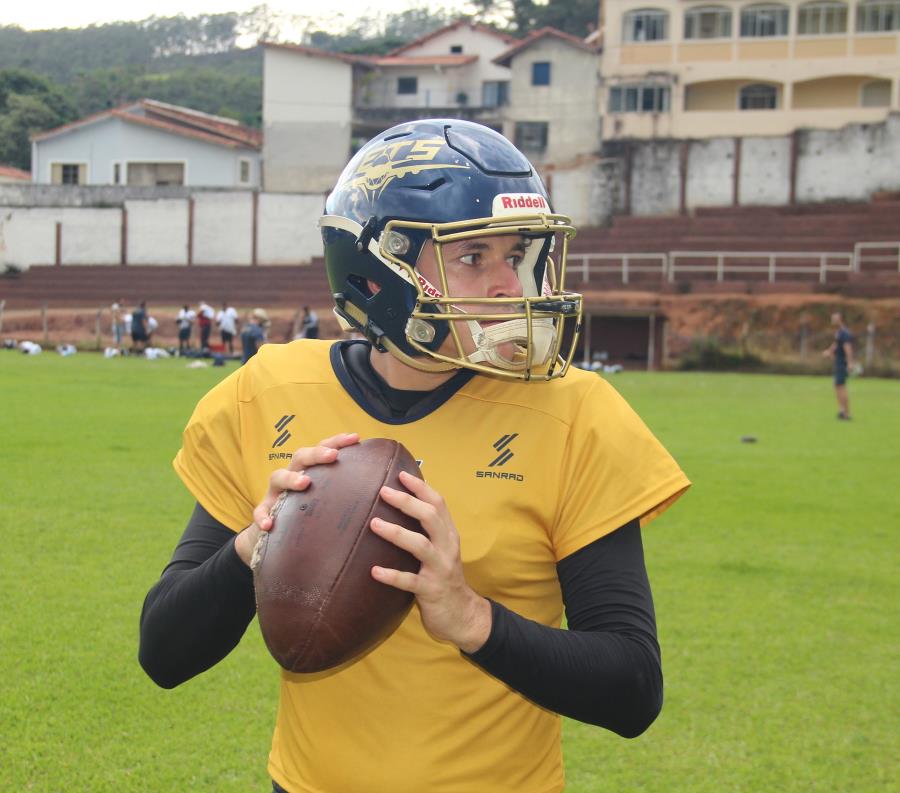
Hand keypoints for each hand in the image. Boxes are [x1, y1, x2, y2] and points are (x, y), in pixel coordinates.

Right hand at [234, 432, 359, 565]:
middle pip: (301, 457)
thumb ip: (346, 490)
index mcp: (309, 470)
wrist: (277, 534)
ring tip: (304, 483)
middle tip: (333, 456)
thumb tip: (383, 486)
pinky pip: (260, 511)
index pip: (322, 449)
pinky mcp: (263, 512)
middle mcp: (291, 476)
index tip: (355, 438)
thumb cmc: (310, 512)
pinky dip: (262, 516)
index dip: (337, 441)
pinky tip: (269, 524)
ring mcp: (275, 493)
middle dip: (317, 454)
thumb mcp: (328, 499)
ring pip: (277, 477)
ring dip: (291, 478)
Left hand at [370, 471, 491, 653]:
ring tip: (374, 524)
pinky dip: (392, 575)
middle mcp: (447, 548)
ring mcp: (440, 569)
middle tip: (383, 491)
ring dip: (396, 533)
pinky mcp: (431, 591)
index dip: (420, 487)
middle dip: (407, 502)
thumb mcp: (440, 550)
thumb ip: (427, 531)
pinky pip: (410, 581)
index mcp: (448, 535)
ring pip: (420, 545)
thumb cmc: (443, 578)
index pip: (438, 503)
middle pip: (430, 517)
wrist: (462, 615)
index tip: (400, 473)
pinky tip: (374, 571)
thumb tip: (402, 506)